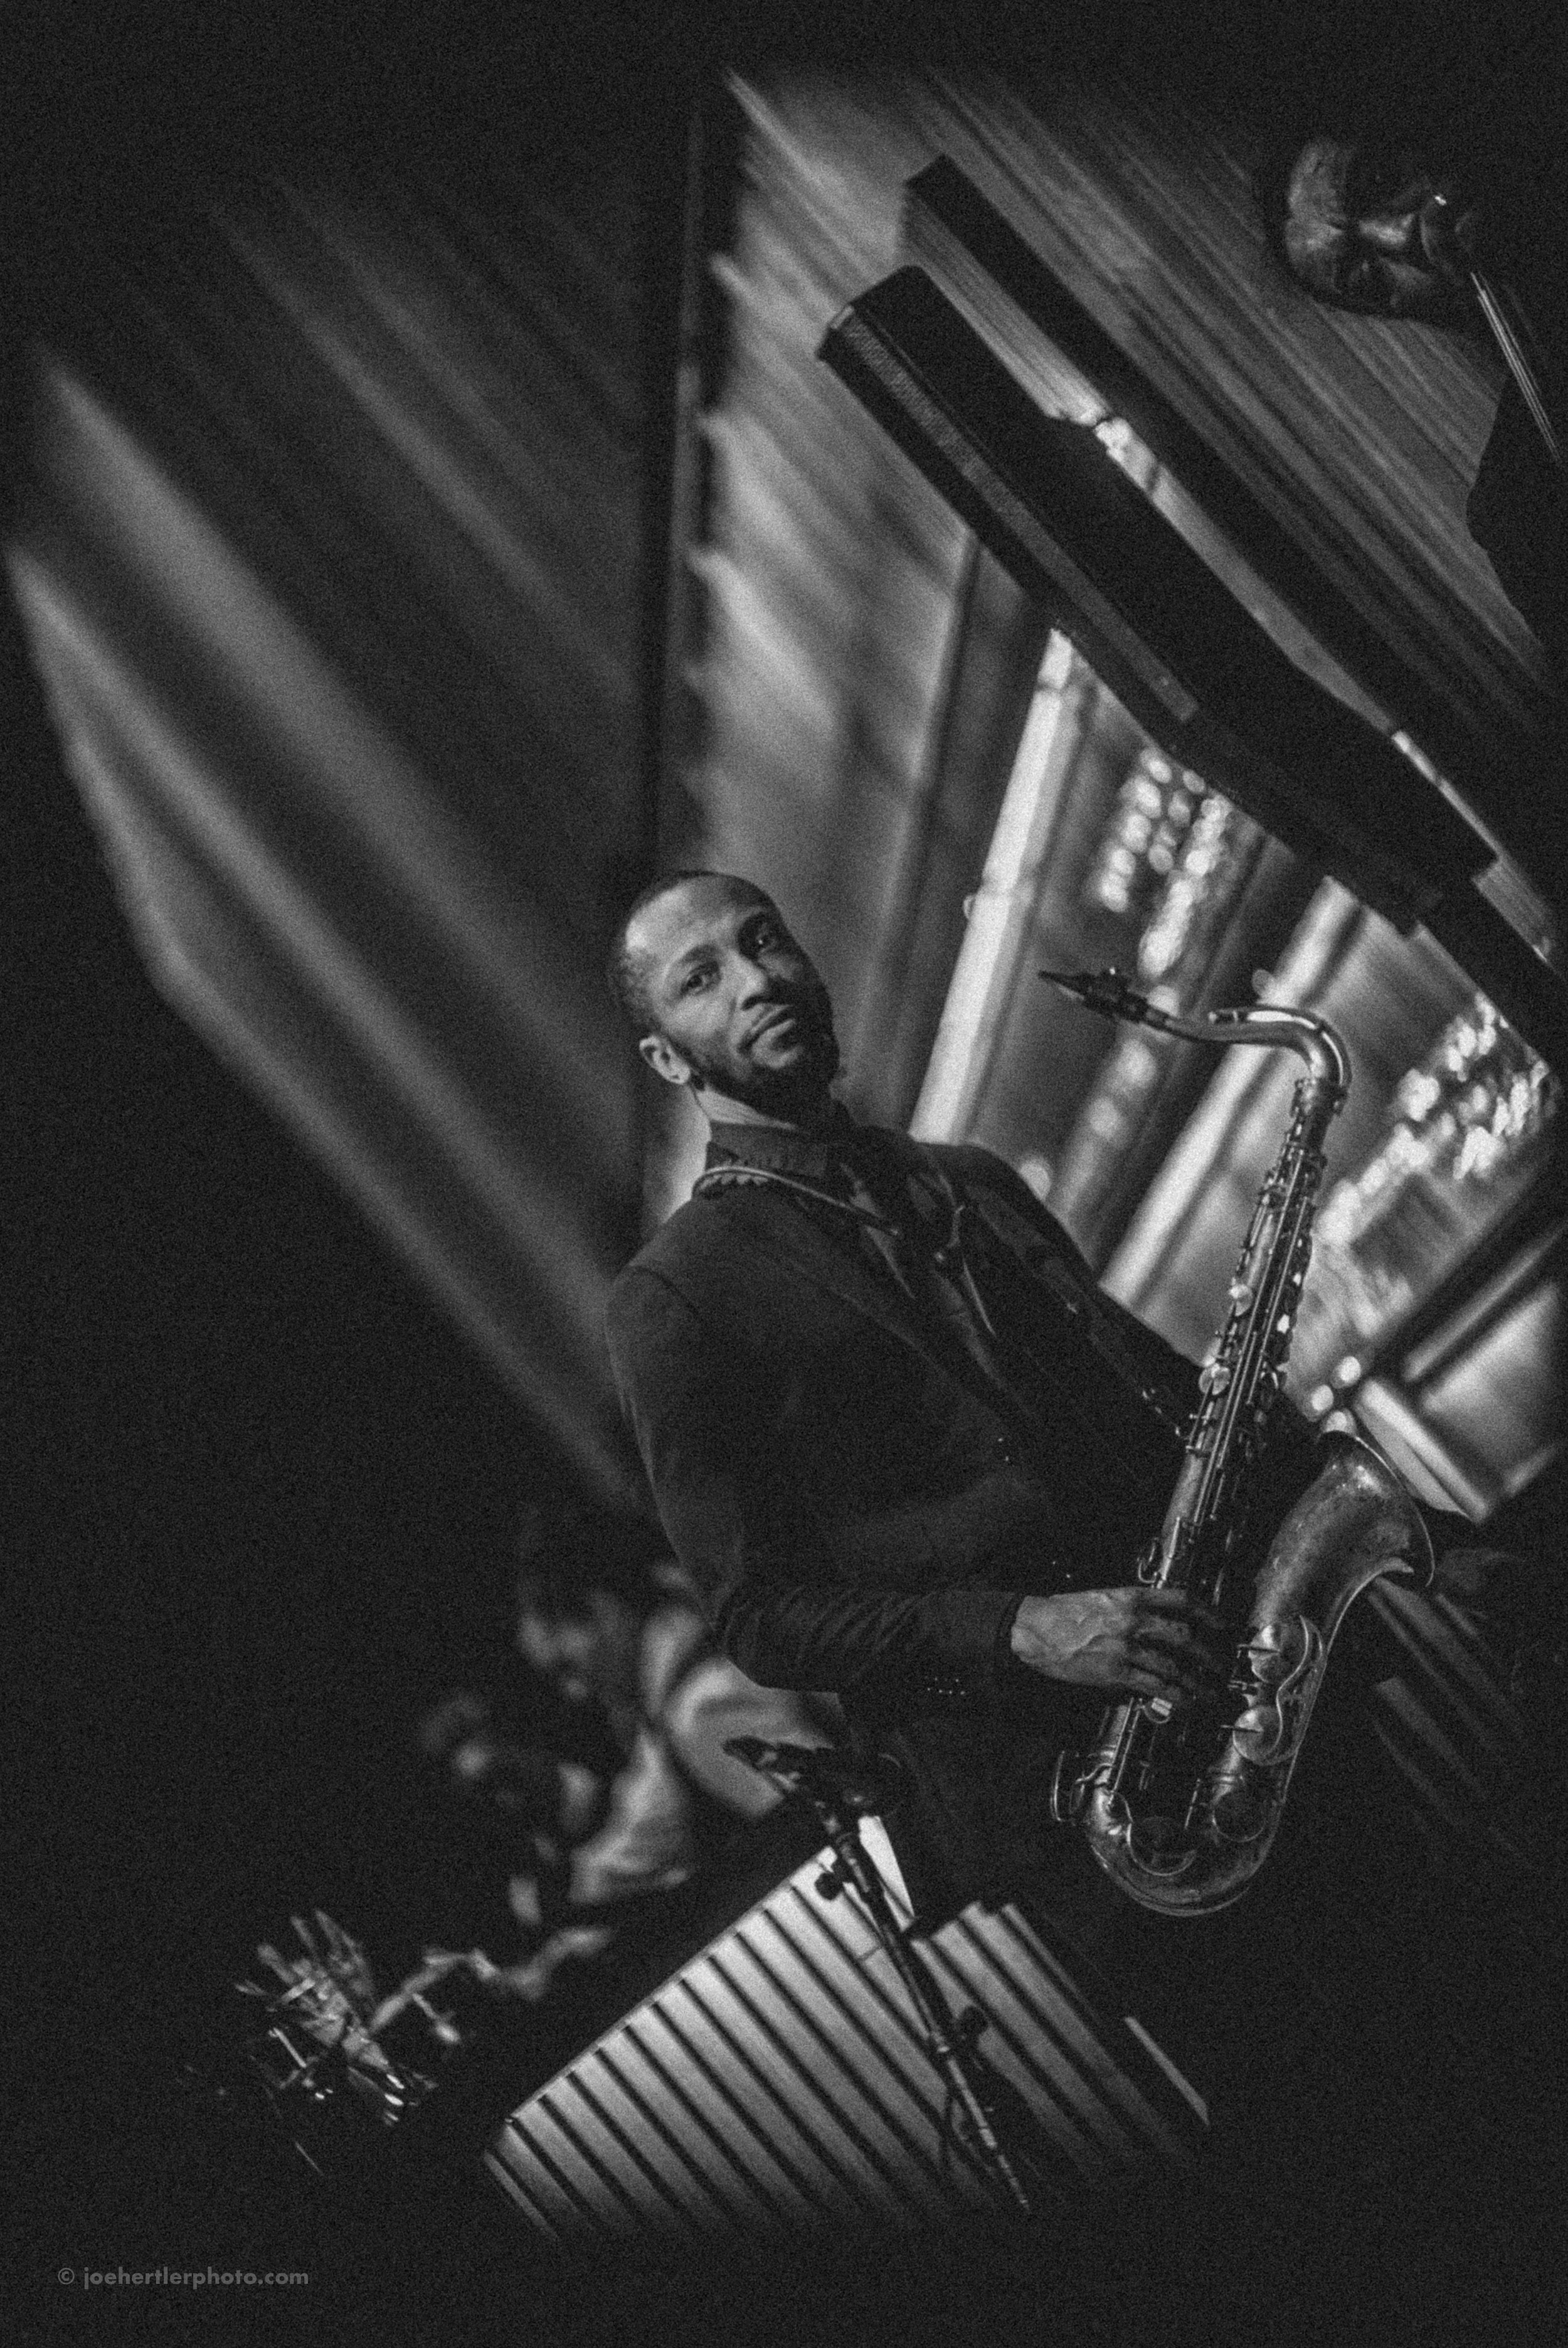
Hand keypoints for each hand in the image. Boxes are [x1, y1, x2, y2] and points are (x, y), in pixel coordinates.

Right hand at [1010, 1587, 1229, 1706]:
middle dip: (1207, 1654)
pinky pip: (1154, 1685)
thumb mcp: (1103, 1599)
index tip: (1220, 1623)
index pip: (1180, 1600)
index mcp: (1131, 1597)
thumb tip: (1156, 1625)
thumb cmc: (1064, 1612)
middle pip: (1184, 1636)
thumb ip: (1131, 1609)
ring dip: (1196, 1682)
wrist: (1035, 1628)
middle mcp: (1134, 1620)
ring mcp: (1126, 1647)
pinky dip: (1175, 1695)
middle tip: (1220, 1664)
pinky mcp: (1116, 1672)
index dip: (1206, 1612)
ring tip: (1210, 1692)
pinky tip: (1186, 1702)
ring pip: (1173, 1666)